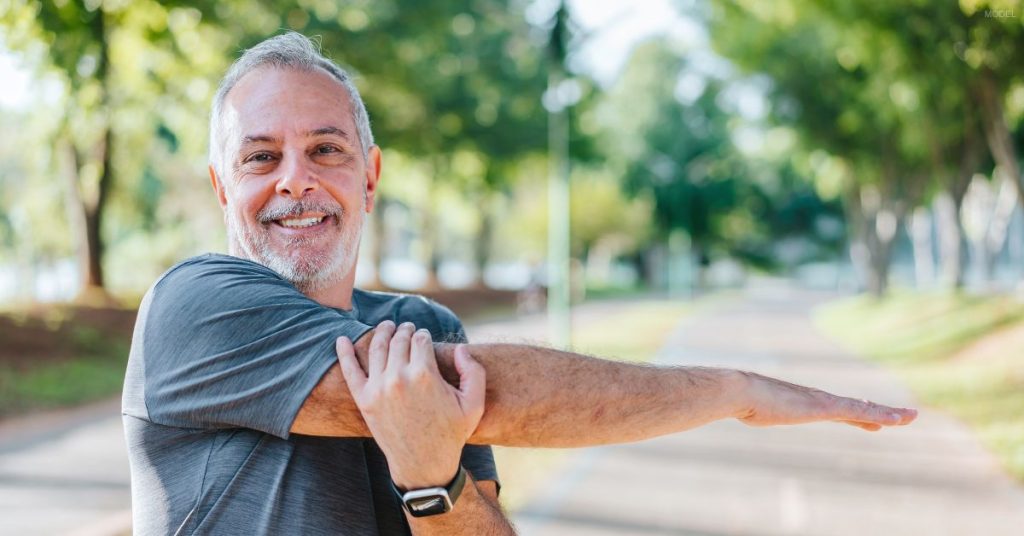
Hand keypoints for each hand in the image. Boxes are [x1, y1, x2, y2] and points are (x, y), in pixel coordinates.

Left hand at [336, 320, 485, 488]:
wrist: (424, 465)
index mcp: (425, 375)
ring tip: (387, 327)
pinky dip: (344, 352)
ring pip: (377, 348)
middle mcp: (399, 378)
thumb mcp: (474, 404)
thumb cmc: (451, 434)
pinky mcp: (365, 400)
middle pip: (399, 340)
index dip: (424, 335)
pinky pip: (350, 370)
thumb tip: (461, 349)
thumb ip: (473, 371)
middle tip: (407, 328)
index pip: (421, 339)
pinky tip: (342, 339)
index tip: (425, 338)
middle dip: (404, 330)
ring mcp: (379, 388)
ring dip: (382, 332)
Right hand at [735, 372, 917, 430]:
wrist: (740, 391)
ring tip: (909, 417)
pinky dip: (880, 415)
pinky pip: (860, 413)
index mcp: (804, 402)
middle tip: (902, 415)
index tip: (873, 417)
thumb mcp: (752, 409)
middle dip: (880, 412)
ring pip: (864, 409)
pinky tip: (896, 420)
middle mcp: (818, 399)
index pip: (838, 409)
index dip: (858, 413)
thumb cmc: (742, 400)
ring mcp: (823, 402)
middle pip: (857, 407)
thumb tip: (741, 407)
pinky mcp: (825, 407)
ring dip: (888, 413)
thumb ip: (754, 409)